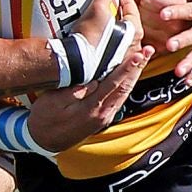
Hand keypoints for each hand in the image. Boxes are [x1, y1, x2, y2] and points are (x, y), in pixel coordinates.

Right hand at [25, 40, 154, 152]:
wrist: (42, 141)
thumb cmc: (44, 118)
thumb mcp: (54, 101)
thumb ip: (75, 90)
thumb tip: (94, 79)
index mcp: (91, 108)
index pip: (114, 83)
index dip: (127, 68)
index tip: (138, 54)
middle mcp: (102, 114)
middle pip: (125, 88)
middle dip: (138, 68)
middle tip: (148, 50)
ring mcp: (104, 118)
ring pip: (124, 93)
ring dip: (134, 75)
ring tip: (143, 58)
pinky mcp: (102, 119)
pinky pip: (118, 98)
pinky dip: (126, 84)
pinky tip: (129, 75)